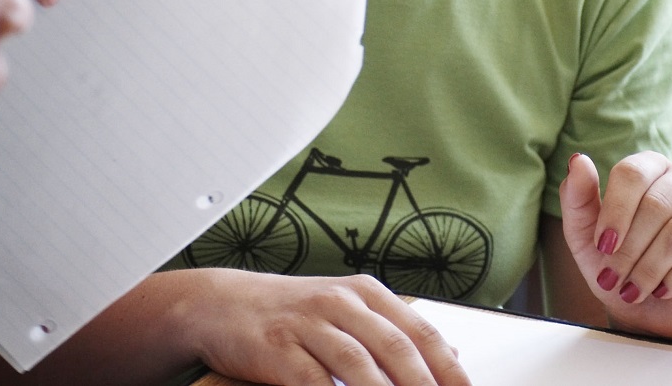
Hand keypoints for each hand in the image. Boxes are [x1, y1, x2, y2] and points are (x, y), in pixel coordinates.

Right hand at [184, 270, 469, 385]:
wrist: (221, 304)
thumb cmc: (290, 312)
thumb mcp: (347, 310)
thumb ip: (394, 330)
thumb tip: (450, 356)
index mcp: (366, 293)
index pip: (421, 333)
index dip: (450, 370)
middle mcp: (341, 303)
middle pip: (398, 350)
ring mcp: (309, 324)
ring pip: (361, 367)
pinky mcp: (279, 349)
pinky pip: (315, 383)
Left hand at [559, 152, 671, 340]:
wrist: (646, 315)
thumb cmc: (617, 268)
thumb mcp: (585, 238)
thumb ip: (577, 198)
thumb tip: (578, 160)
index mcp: (653, 169)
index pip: (634, 172)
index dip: (615, 212)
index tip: (602, 246)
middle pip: (658, 203)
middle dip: (630, 249)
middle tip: (614, 278)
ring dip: (651, 267)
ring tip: (634, 290)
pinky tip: (663, 290)